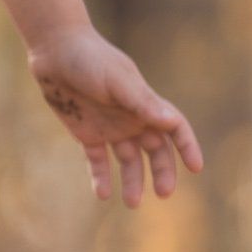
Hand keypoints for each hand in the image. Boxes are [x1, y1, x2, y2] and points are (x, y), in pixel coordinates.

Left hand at [27, 23, 203, 206]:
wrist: (55, 49)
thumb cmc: (91, 59)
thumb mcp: (118, 81)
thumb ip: (143, 103)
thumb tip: (172, 123)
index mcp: (145, 104)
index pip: (174, 128)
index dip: (187, 146)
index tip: (196, 168)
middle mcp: (131, 118)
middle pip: (155, 150)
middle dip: (162, 172)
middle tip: (163, 194)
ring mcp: (109, 127)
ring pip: (127, 160)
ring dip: (132, 180)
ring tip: (131, 202)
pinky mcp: (86, 133)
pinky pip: (97, 160)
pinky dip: (101, 177)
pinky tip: (102, 194)